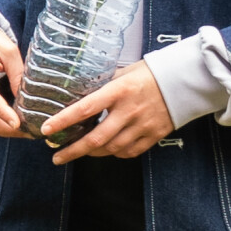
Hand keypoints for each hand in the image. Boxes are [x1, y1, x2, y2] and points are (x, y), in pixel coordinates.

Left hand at [44, 62, 175, 163]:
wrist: (184, 80)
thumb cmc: (149, 73)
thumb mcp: (122, 73)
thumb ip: (102, 85)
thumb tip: (78, 94)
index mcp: (118, 91)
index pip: (84, 109)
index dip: (63, 121)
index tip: (46, 130)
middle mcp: (129, 111)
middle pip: (96, 138)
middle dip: (73, 151)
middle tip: (56, 157)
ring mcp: (143, 125)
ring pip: (112, 148)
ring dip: (92, 153)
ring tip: (80, 152)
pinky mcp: (155, 135)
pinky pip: (130, 151)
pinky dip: (115, 153)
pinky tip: (107, 150)